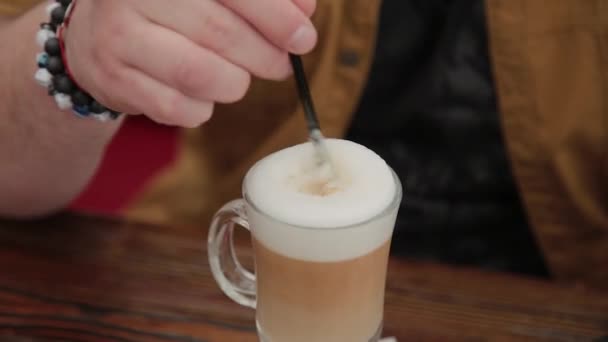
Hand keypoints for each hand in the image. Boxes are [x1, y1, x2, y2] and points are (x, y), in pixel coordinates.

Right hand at [63, 0, 316, 126]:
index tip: (304, 36)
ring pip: (198, 73)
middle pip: (219, 31)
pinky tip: (203, 95)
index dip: (275, 14)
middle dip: (265, 55)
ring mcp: (118, 37)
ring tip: (238, 80)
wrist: (96, 37)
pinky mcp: (115, 80)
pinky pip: (178, 107)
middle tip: (283, 65)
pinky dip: (203, 108)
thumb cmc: (169, 10)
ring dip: (235, 84)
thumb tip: (305, 9)